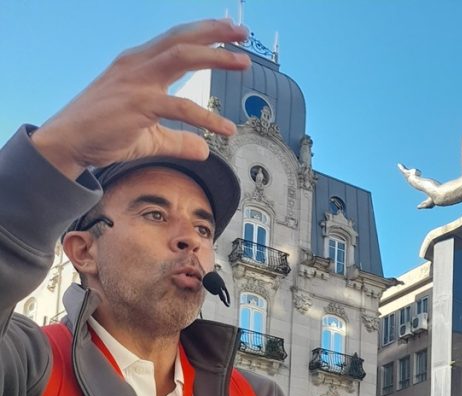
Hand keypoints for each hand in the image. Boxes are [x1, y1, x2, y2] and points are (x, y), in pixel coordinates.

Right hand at [31, 20, 250, 179]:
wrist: (69, 142)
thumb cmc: (105, 134)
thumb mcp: (151, 137)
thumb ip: (179, 141)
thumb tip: (204, 150)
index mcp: (139, 64)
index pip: (176, 40)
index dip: (203, 33)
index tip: (230, 32)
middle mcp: (137, 64)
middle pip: (181, 38)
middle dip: (214, 32)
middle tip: (244, 33)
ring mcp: (136, 81)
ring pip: (180, 57)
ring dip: (215, 57)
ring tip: (244, 62)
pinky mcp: (137, 104)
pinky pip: (178, 107)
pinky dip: (205, 117)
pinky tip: (226, 128)